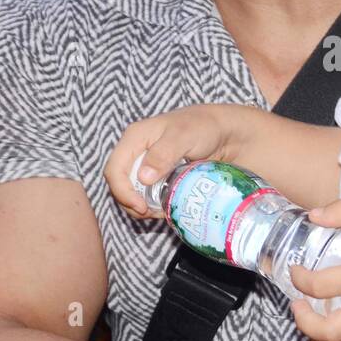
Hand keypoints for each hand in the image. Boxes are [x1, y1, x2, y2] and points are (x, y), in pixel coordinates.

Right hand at [103, 104, 244, 216]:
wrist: (225, 132)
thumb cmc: (205, 127)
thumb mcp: (184, 135)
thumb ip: (163, 154)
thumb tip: (143, 178)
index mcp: (135, 138)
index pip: (115, 169)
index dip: (122, 192)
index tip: (141, 207)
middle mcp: (136, 152)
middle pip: (120, 185)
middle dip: (131, 203)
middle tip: (153, 213)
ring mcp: (147, 166)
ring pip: (132, 193)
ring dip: (142, 207)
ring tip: (163, 212)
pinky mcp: (159, 178)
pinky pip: (147, 196)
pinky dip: (153, 206)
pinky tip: (168, 208)